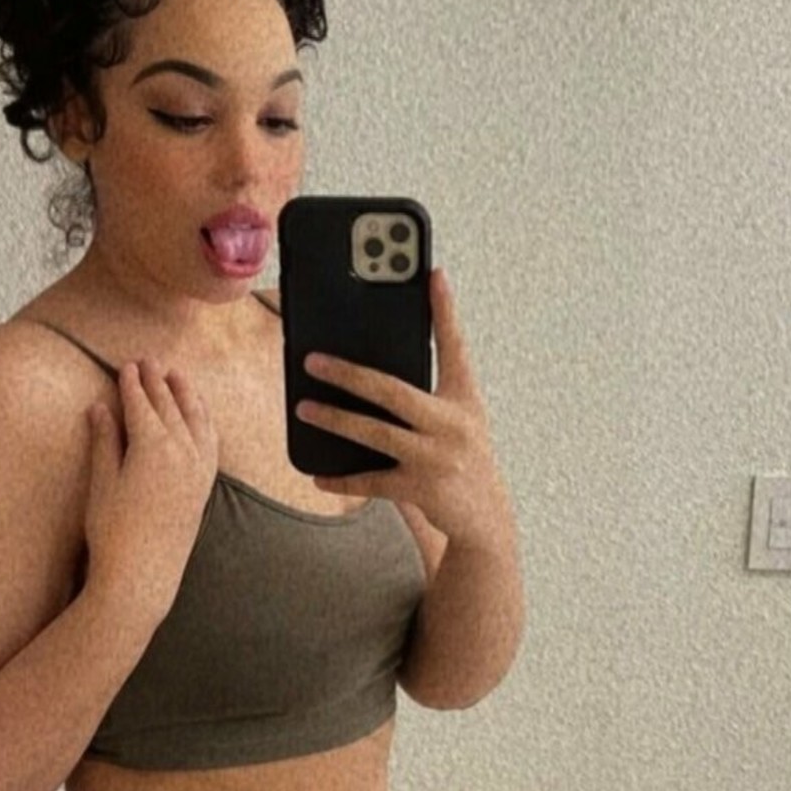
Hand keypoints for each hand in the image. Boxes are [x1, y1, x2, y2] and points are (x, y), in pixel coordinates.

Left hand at [296, 268, 510, 545]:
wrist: (486, 518)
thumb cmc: (462, 455)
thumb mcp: (457, 416)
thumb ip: (426, 389)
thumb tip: (370, 365)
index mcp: (464, 398)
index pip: (454, 346)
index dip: (445, 309)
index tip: (432, 272)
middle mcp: (453, 424)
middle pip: (393, 391)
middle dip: (349, 374)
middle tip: (313, 360)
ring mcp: (437, 458)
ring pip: (375, 434)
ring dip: (335, 420)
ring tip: (304, 408)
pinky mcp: (422, 490)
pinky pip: (372, 482)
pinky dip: (342, 480)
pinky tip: (318, 475)